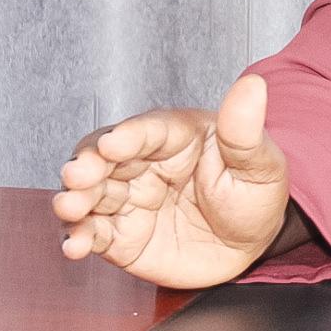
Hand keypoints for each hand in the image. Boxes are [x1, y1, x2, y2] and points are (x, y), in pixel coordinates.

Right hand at [53, 74, 291, 288]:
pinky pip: (93, 232)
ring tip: (70, 207)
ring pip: (90, 192)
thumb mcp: (260, 164)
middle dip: (87, 164)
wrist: (251, 246)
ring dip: (74, 199)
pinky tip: (75, 245)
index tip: (114, 143)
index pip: (149, 130)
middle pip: (105, 157)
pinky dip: (78, 237)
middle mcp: (145, 163)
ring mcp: (129, 199)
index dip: (128, 135)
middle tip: (79, 174)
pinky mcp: (120, 235)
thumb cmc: (253, 195)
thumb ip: (245, 130)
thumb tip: (253, 84)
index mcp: (176, 136)